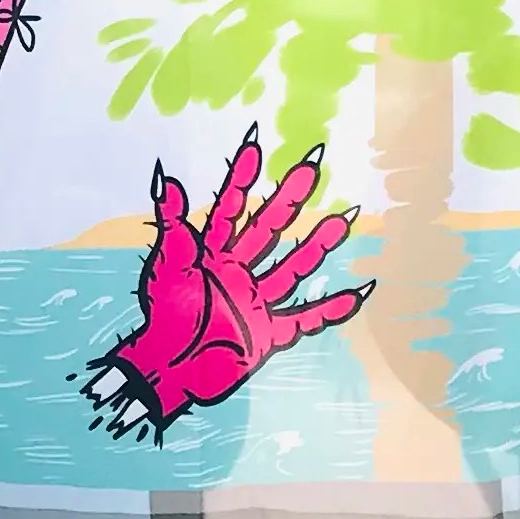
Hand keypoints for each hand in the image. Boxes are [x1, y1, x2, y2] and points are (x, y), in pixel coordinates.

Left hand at [85, 133, 366, 440]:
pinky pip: (303, 320)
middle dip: (288, 199)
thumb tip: (167, 179)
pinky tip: (356, 293)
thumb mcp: (167, 266)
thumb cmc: (163, 317)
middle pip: (267, 230)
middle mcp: (237, 272)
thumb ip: (172, 225)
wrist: (169, 370)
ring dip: (315, 246)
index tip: (255, 148)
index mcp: (211, 254)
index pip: (229, 210)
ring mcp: (254, 302)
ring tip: (340, 220)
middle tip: (310, 168)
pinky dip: (329, 310)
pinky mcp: (267, 333)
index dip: (241, 181)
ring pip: (291, 268)